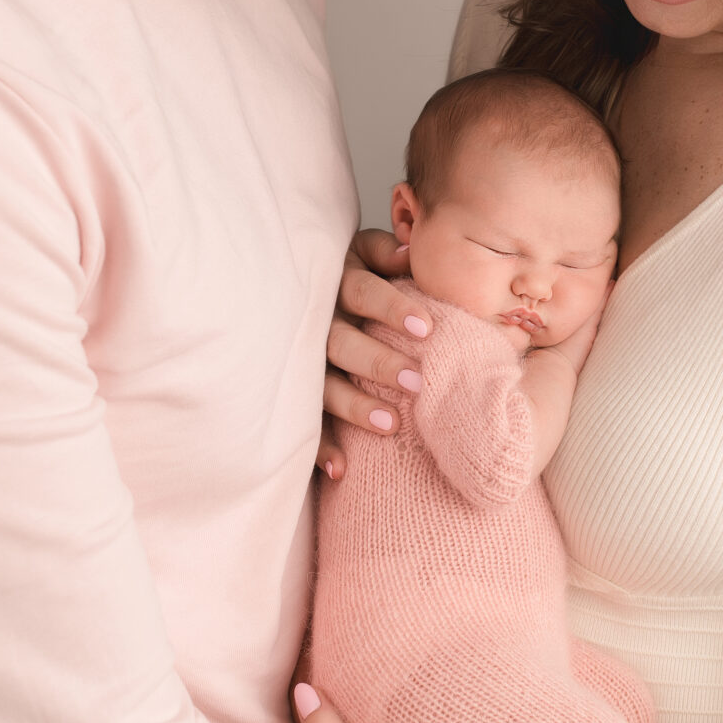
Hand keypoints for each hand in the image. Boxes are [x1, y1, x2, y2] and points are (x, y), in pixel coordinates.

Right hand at [320, 228, 428, 479]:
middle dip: (378, 362)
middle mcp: (314, 320)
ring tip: (391, 424)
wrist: (298, 288)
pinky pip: (304, 420)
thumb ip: (386, 253)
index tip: (427, 328)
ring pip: (321, 383)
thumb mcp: (365, 253)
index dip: (391, 307)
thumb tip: (409, 254)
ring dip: (353, 405)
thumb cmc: (353, 271)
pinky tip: (341, 470)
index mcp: (334, 280)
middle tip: (416, 380)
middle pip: (340, 342)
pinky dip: (320, 448)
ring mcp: (300, 358)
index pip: (361, 291)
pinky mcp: (294, 390)